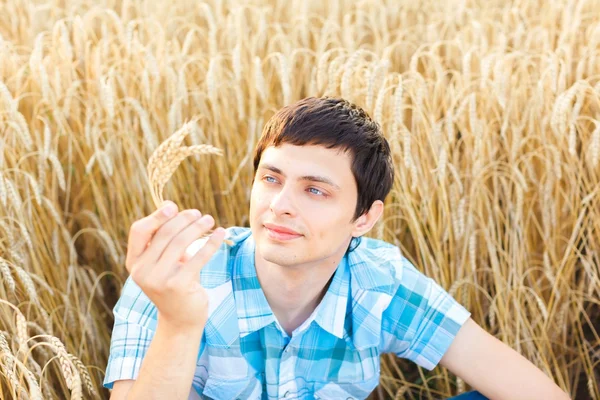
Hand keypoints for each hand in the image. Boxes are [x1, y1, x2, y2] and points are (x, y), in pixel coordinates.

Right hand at [125, 200, 224, 331]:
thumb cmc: (174, 282)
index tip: (173, 206)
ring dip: (197, 228)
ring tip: (209, 220)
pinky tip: (221, 234)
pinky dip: (211, 243)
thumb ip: (164, 238)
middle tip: (199, 214)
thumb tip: (170, 206)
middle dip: (183, 220)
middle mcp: (142, 271)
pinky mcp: (178, 285)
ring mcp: (158, 279)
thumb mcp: (164, 261)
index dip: (156, 216)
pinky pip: (198, 257)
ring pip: (179, 243)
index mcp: (135, 262)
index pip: (139, 231)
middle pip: (163, 234)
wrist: (181, 319)